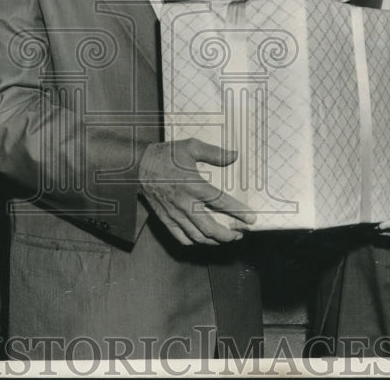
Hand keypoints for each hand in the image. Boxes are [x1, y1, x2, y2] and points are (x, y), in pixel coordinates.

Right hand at [138, 138, 255, 245]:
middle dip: (228, 235)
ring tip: (226, 238)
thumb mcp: (190, 146)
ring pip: (197, 236)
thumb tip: (234, 155)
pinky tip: (203, 239)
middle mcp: (185, 203)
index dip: (238, 212)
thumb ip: (214, 153)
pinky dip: (194, 241)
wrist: (138, 165)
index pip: (221, 202)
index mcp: (193, 184)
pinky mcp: (165, 219)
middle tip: (240, 234)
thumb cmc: (166, 155)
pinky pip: (181, 237)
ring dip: (214, 241)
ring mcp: (174, 214)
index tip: (251, 219)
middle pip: (211, 228)